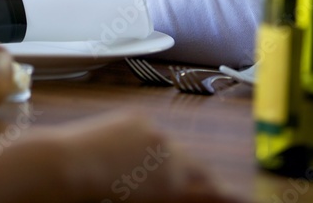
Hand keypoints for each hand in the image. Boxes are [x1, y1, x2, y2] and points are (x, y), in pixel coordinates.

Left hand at [54, 110, 237, 201]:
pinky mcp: (137, 117)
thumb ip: (174, 197)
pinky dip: (150, 145)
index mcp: (176, 184)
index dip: (230, 195)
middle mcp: (172, 155)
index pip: (214, 190)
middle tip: (203, 190)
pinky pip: (153, 133)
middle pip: (199, 168)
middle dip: (202, 180)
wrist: (68, 167)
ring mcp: (155, 132)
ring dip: (174, 162)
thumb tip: (188, 192)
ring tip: (156, 177)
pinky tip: (134, 156)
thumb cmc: (101, 199)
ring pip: (176, 149)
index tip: (244, 198)